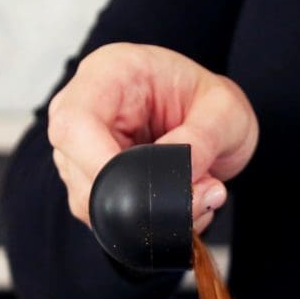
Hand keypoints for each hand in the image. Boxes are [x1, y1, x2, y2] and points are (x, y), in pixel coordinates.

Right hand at [46, 42, 258, 233]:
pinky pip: (108, 218)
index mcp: (107, 75)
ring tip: (196, 193)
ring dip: (149, 214)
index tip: (144, 191)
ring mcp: (81, 150)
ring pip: (91, 204)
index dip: (99, 163)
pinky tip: (179, 202)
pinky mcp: (91, 182)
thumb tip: (181, 180)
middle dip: (138, 198)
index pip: (75, 124)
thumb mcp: (225, 109)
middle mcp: (82, 111)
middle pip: (78, 171)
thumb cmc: (207, 99)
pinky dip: (148, 223)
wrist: (209, 117)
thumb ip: (203, 140)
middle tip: (196, 195)